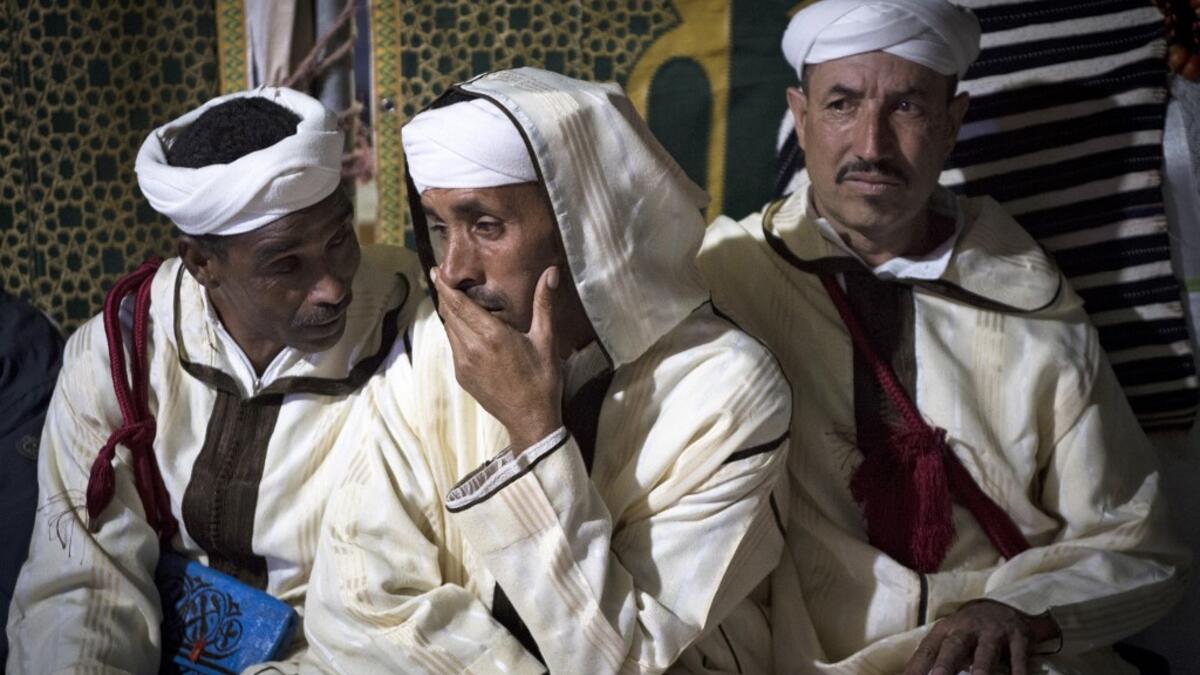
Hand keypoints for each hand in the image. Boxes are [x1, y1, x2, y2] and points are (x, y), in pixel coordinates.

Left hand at [431, 266, 563, 449]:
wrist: (530, 420)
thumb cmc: (542, 380)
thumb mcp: (546, 340)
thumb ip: (544, 304)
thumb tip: (551, 272)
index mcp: (492, 336)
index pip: (458, 304)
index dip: (444, 285)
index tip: (435, 270)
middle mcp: (472, 349)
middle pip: (449, 314)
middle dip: (445, 295)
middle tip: (443, 277)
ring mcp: (463, 364)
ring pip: (449, 330)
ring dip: (449, 313)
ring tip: (454, 298)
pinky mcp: (462, 376)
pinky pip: (454, 346)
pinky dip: (455, 331)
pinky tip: (466, 327)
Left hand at [901, 599, 1057, 674]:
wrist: (1005, 606)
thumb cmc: (968, 631)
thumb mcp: (949, 638)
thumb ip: (932, 657)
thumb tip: (908, 674)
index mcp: (945, 629)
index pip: (927, 650)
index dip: (916, 666)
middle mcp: (967, 627)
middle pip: (954, 646)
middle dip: (945, 665)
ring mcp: (993, 630)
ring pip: (986, 651)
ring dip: (981, 668)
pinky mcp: (1017, 636)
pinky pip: (1018, 656)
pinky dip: (1018, 671)